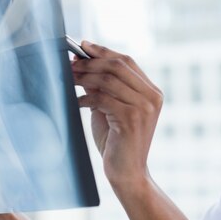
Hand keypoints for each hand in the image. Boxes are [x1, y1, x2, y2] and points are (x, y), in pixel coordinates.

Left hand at [71, 42, 163, 188]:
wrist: (127, 173)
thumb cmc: (117, 141)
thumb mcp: (110, 108)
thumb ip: (102, 87)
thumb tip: (82, 62)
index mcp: (152, 91)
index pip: (127, 61)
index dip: (104, 51)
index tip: (83, 46)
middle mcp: (152, 96)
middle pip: (118, 66)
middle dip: (91, 62)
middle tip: (70, 64)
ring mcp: (144, 107)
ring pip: (109, 80)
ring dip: (84, 77)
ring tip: (68, 79)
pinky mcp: (131, 118)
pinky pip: (102, 99)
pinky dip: (85, 98)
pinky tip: (75, 102)